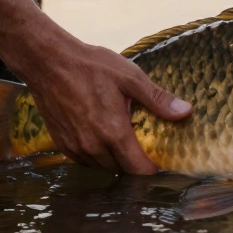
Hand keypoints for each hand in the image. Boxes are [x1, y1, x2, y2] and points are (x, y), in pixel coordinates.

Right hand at [9, 35, 191, 174]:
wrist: (48, 62)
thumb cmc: (90, 66)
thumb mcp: (130, 78)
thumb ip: (157, 99)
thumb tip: (185, 112)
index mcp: (113, 132)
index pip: (138, 169)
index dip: (151, 169)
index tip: (160, 162)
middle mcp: (93, 146)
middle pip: (121, 171)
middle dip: (133, 164)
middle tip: (142, 148)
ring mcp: (75, 147)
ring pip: (101, 167)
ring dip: (114, 160)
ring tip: (121, 141)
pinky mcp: (62, 144)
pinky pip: (84, 161)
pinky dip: (95, 155)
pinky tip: (100, 137)